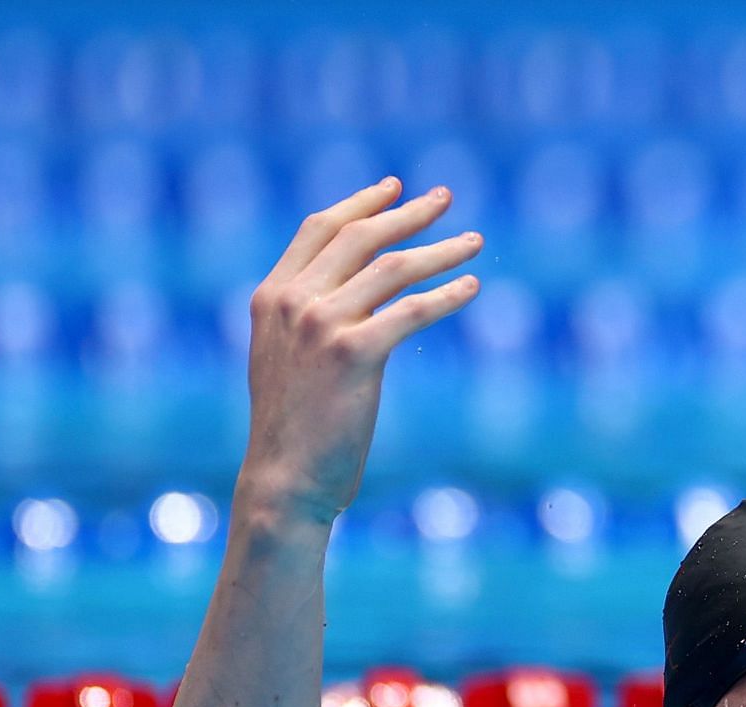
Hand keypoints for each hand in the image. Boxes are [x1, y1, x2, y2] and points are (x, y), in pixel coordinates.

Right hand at [240, 178, 481, 523]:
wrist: (284, 479)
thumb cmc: (294, 430)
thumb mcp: (286, 361)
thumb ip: (305, 322)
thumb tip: (351, 298)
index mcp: (271, 297)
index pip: (319, 230)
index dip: (361, 205)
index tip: (394, 188)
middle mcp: (292, 302)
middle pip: (360, 238)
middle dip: (408, 214)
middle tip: (446, 199)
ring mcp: (320, 324)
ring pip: (393, 269)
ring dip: (440, 250)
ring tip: (474, 242)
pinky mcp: (353, 353)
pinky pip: (413, 310)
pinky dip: (448, 295)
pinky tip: (473, 288)